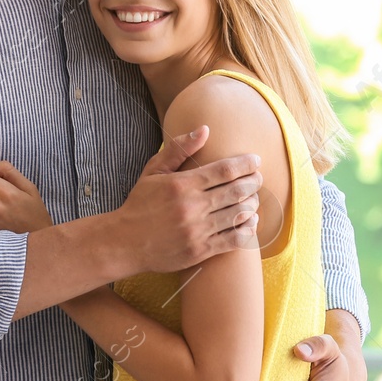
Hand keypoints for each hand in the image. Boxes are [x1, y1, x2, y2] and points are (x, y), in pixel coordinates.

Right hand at [119, 125, 263, 273]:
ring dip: (252, 204)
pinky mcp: (200, 251)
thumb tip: (205, 129)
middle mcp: (192, 207)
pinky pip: (234, 239)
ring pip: (239, 214)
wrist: (124, 243)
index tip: (255, 161)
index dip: (246, 164)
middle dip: (254, 182)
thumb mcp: (154, 172)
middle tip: (258, 178)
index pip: (225, 170)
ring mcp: (197, 230)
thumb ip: (179, 149)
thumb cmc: (140, 204)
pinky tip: (251, 221)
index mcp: (182, 185)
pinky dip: (248, 229)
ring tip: (253, 198)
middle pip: (237, 191)